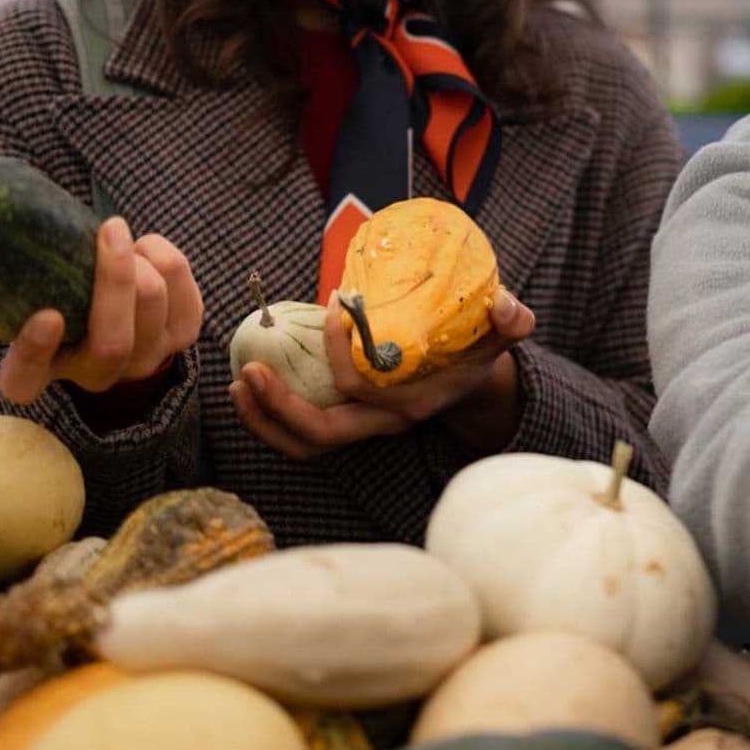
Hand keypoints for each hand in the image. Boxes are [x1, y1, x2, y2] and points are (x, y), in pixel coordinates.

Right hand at [0, 217, 203, 405]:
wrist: (112, 320)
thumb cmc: (59, 301)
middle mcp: (96, 378)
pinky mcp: (183, 334)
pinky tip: (145, 250)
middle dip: (115, 276)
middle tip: (110, 228)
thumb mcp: (27, 300)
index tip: (47, 316)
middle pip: (113, 342)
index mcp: (40, 372)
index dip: (35, 352)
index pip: (25, 379)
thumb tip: (11, 233)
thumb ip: (20, 280)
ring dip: (141, 260)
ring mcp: (146, 359)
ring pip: (153, 303)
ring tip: (122, 241)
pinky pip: (184, 290)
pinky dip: (165, 256)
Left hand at [231, 286, 533, 459]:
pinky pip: (300, 430)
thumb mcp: (502, 331)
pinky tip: (250, 382)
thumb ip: (512, 319)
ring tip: (237, 383)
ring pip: (303, 442)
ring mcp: (361, 425)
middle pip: (320, 435)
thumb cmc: (477, 347)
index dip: (340, 352)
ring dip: (263, 418)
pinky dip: (269, 413)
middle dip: (278, 409)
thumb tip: (507, 307)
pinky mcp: (345, 417)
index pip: (363, 388)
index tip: (335, 307)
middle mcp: (381, 423)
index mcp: (411, 404)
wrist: (472, 378)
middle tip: (248, 371)